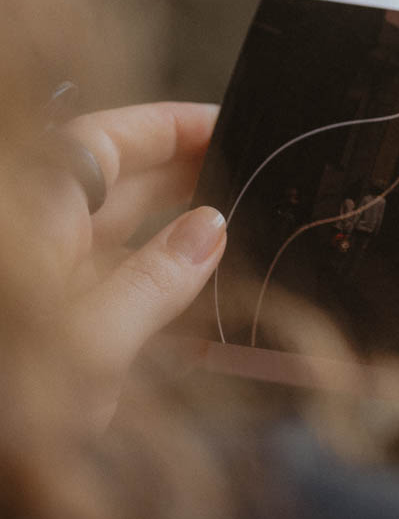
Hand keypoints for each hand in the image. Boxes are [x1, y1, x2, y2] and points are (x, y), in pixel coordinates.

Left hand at [28, 102, 225, 421]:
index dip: (166, 126)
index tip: (224, 122)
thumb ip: (156, 280)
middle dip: (186, 177)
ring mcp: (52, 292)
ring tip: (248, 240)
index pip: (107, 142)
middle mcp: (44, 243)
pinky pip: (121, 303)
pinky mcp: (61, 342)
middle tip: (254, 172)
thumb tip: (212, 228)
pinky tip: (212, 324)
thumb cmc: (7, 397)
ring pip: (126, 246)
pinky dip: (165, 304)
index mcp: (38, 216)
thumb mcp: (92, 342)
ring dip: (184, 244)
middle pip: (120, 188)